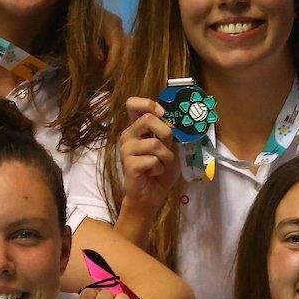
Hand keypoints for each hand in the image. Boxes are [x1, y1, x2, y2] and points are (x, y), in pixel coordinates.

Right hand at [117, 96, 179, 221]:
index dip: (149, 104)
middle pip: (148, 119)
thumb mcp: (169, 148)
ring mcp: (126, 149)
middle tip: (167, 148)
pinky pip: (153, 160)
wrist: (152, 195)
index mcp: (137, 128)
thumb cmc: (160, 170)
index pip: (133, 104)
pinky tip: (153, 173)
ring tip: (160, 166)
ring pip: (155, 143)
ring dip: (166, 157)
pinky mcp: (129, 164)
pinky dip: (160, 168)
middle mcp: (129, 135)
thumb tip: (172, 122)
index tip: (162, 114)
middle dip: (166, 134)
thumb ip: (168, 134)